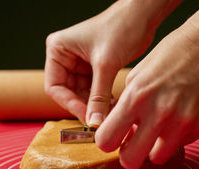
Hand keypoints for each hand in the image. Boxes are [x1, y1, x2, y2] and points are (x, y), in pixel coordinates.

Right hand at [45, 0, 178, 125]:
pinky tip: (113, 108)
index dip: (69, 104)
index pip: (55, 87)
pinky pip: (94, 91)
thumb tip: (94, 123)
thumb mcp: (106, 64)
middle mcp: (65, 57)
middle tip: (99, 121)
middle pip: (68, 93)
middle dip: (84, 107)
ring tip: (109, 115)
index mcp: (58, 50)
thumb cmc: (121, 28)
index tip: (86, 117)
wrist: (143, 15)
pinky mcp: (94, 69)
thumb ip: (98, 96)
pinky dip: (102, 101)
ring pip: (82, 95)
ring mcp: (80, 64)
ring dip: (94, 106)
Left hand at [95, 1, 198, 168]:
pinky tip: (176, 119)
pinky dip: (174, 138)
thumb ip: (125, 107)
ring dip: (153, 149)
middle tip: (131, 146)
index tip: (112, 139)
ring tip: (156, 131)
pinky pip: (179, 146)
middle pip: (130, 161)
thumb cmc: (169, 57)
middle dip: (128, 156)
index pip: (106, 140)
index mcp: (135, 97)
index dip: (106, 142)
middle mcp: (158, 113)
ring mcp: (181, 122)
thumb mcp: (136, 76)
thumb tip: (119, 133)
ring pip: (156, 158)